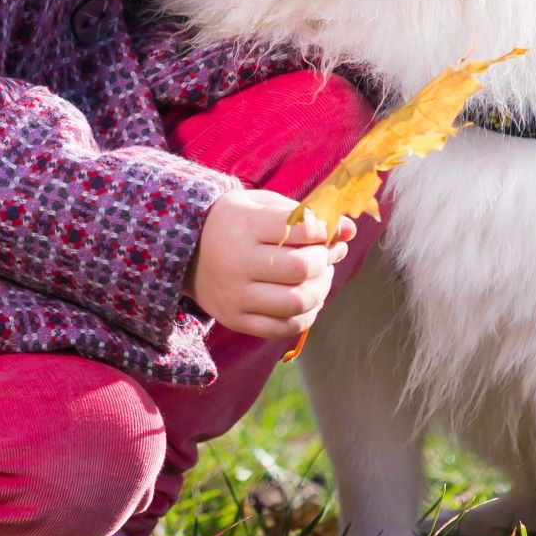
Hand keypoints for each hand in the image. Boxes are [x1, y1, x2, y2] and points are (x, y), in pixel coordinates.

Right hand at [187, 188, 358, 338]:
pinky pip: (282, 329)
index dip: (324, 230)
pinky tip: (308, 300)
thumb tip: (350, 230)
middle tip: (324, 255)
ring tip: (319, 277)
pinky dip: (305, 316)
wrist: (184, 251)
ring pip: (295, 303)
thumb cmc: (235, 222)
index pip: (300, 229)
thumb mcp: (264, 206)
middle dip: (323, 261)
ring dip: (320, 290)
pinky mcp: (234, 319)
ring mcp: (234, 296)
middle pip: (300, 268)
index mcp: (243, 225)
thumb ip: (306, 215)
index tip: (325, 230)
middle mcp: (236, 262)